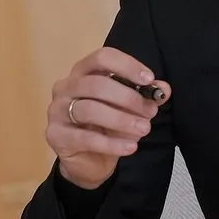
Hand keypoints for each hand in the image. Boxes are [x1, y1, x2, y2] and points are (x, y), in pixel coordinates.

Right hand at [46, 48, 171, 189]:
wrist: (88, 161)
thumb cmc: (107, 127)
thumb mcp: (130, 110)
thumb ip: (145, 96)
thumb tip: (163, 89)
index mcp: (83, 72)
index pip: (102, 58)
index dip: (127, 65)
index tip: (149, 80)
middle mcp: (66, 87)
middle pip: (96, 84)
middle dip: (128, 98)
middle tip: (150, 112)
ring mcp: (56, 110)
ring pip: (89, 110)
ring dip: (121, 119)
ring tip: (144, 129)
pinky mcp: (55, 135)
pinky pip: (85, 138)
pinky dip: (111, 143)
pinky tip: (130, 147)